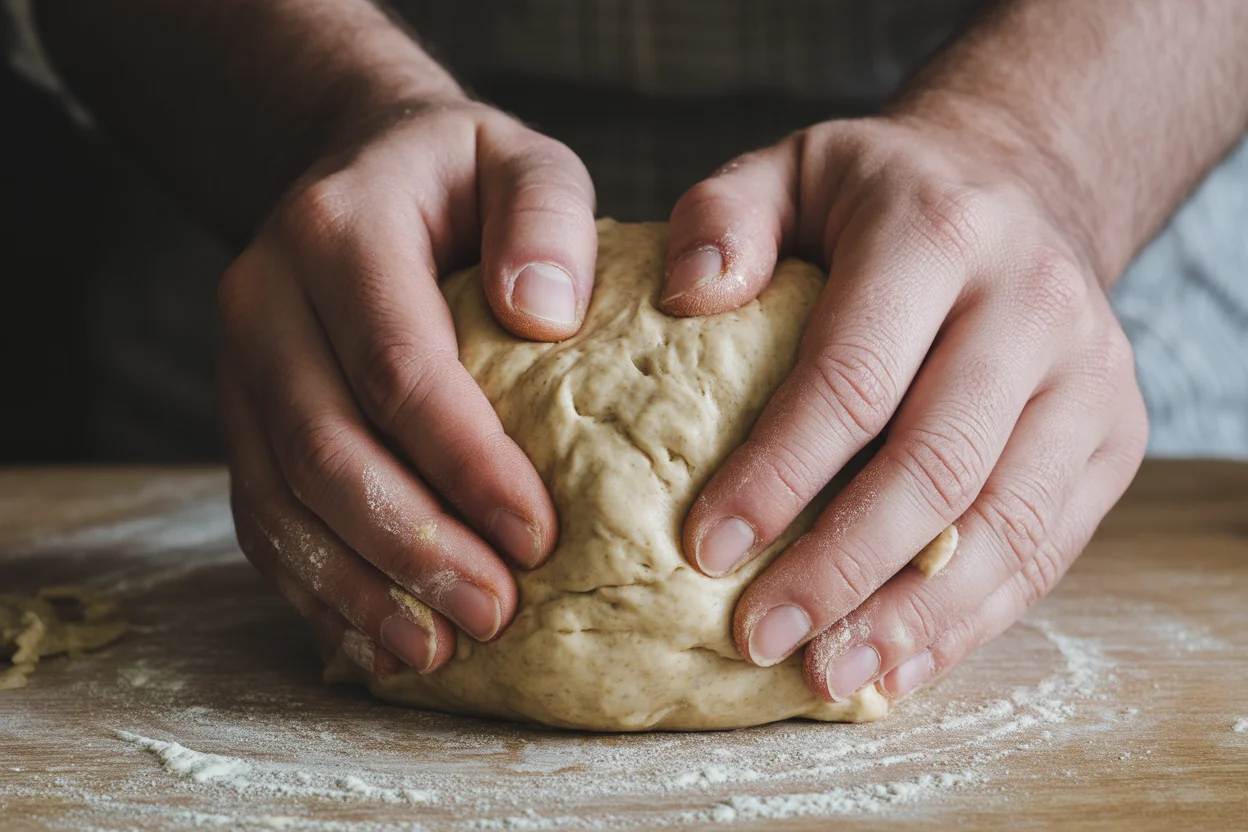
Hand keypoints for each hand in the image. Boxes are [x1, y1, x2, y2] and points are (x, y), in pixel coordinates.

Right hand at [218, 99, 596, 675]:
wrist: (353, 168)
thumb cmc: (459, 176)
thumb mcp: (521, 160)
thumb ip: (545, 216)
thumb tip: (542, 316)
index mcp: (337, 231)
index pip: (398, 366)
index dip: (465, 462)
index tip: (538, 536)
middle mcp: (263, 300)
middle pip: (324, 448)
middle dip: (412, 544)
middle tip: (496, 614)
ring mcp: (237, 365)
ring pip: (278, 499)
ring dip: (358, 587)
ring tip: (436, 652)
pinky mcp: (240, 417)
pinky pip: (260, 517)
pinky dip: (316, 588)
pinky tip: (379, 638)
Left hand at [662, 110, 1147, 701]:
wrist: (1022, 187)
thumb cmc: (881, 196)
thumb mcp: (790, 170)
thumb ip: (724, 216)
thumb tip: (686, 299)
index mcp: (937, 233)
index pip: (853, 377)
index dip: (778, 474)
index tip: (705, 550)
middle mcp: (1031, 304)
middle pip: (935, 465)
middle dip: (839, 567)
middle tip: (757, 635)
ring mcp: (1089, 376)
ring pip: (1005, 525)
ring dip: (910, 618)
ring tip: (825, 674)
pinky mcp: (1115, 435)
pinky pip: (1045, 550)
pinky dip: (970, 621)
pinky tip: (898, 666)